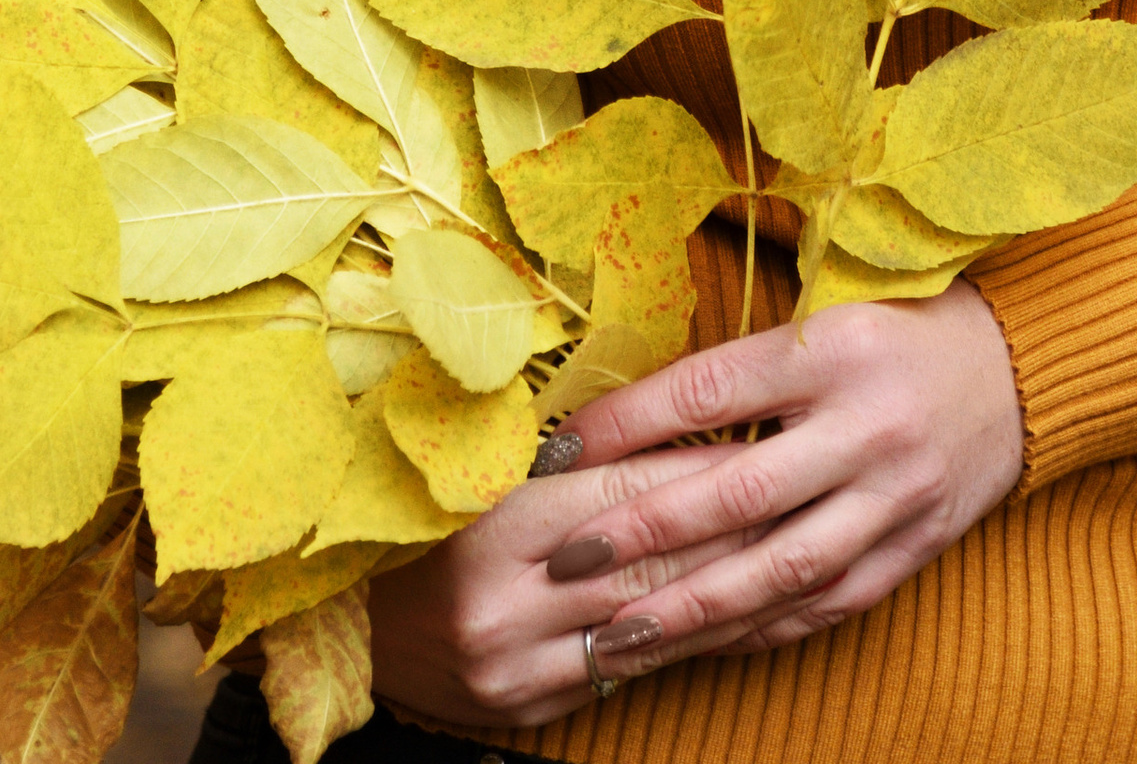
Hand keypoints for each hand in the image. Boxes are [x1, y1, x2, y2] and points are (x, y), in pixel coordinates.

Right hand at [365, 440, 759, 727]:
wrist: (340, 623)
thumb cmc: (417, 520)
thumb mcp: (477, 471)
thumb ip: (560, 458)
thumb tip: (661, 426)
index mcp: (492, 527)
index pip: (620, 494)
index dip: (692, 466)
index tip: (752, 438)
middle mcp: (505, 605)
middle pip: (647, 565)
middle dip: (729, 530)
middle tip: (796, 494)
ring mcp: (517, 668)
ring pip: (647, 627)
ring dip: (723, 592)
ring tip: (786, 551)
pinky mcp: (527, 709)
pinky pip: (625, 673)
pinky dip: (681, 642)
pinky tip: (731, 617)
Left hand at [542, 281, 1023, 681]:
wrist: (1021, 368)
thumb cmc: (902, 328)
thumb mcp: (828, 312)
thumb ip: (746, 361)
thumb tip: (632, 404)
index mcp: (834, 351)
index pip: (710, 389)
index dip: (628, 421)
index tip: (559, 448)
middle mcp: (865, 426)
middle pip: (738, 490)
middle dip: (644, 532)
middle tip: (569, 559)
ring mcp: (895, 495)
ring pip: (781, 567)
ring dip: (693, 607)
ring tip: (619, 634)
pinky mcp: (914, 546)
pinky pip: (828, 600)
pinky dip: (762, 626)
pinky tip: (706, 640)